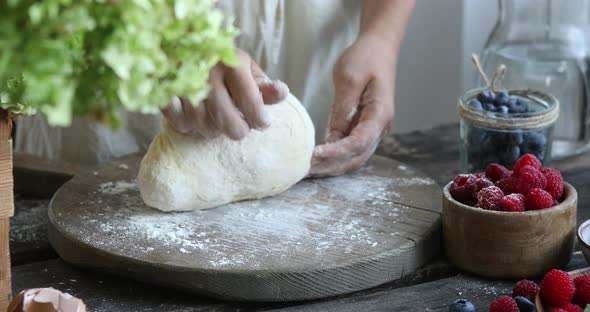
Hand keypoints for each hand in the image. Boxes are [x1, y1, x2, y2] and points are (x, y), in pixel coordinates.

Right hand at [162, 49, 288, 139]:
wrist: (182, 45)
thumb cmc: (222, 63)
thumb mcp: (247, 70)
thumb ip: (264, 86)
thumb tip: (281, 93)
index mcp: (231, 63)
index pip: (251, 103)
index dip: (260, 119)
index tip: (263, 122)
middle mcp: (206, 72)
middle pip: (227, 121)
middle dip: (238, 130)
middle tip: (241, 125)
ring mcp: (182, 83)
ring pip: (204, 127)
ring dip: (214, 129)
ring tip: (217, 118)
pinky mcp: (164, 93)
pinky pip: (181, 124)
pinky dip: (190, 127)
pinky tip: (196, 117)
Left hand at [309, 34, 395, 176]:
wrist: (379, 47)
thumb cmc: (365, 57)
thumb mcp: (349, 78)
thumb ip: (342, 109)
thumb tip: (332, 137)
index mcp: (380, 114)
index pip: (358, 143)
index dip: (336, 153)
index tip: (313, 157)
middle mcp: (380, 127)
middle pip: (356, 157)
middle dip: (330, 166)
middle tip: (303, 169)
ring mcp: (373, 129)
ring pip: (353, 157)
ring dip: (331, 166)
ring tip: (306, 168)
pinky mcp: (363, 127)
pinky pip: (349, 148)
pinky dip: (334, 157)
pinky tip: (315, 158)